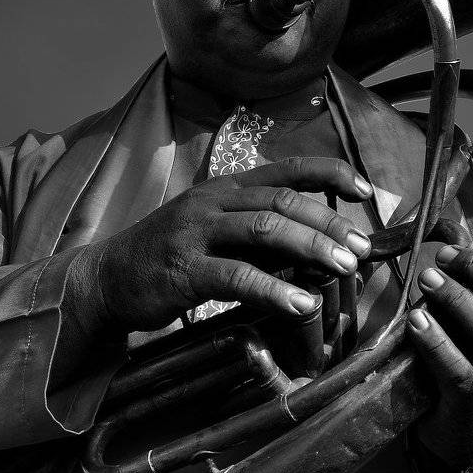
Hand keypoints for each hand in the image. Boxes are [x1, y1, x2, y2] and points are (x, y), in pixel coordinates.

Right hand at [76, 157, 374, 332]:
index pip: (286, 168)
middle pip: (282, 201)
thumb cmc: (172, 256)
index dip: (330, 173)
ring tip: (344, 268)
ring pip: (264, 230)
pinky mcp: (184, 270)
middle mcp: (213, 201)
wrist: (108, 278)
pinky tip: (301, 304)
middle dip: (328, 222)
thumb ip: (260, 232)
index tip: (364, 190)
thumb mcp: (216, 230)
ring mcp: (196, 233)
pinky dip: (274, 289)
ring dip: (311, 249)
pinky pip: (237, 276)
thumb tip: (322, 246)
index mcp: (226, 187)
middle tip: (362, 246)